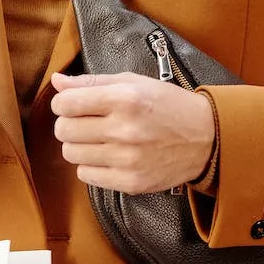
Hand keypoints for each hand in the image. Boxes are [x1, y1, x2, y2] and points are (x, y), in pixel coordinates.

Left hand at [48, 71, 214, 193]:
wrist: (206, 138)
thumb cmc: (168, 106)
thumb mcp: (134, 82)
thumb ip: (92, 81)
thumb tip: (57, 81)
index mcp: (125, 99)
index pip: (66, 103)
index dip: (63, 103)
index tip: (72, 104)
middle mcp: (125, 130)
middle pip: (64, 130)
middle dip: (69, 124)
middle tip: (85, 122)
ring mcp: (128, 159)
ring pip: (71, 154)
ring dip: (79, 145)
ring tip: (99, 138)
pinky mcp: (131, 182)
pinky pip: (86, 175)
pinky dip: (91, 165)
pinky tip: (108, 156)